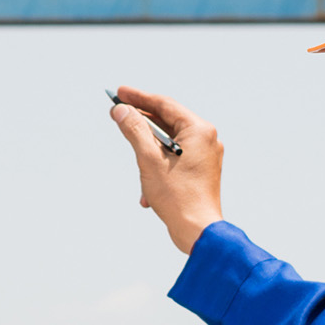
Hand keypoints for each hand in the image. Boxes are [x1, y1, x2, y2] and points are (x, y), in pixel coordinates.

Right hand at [110, 87, 223, 253]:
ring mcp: (206, 156)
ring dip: (148, 150)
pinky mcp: (202, 172)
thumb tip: (121, 110)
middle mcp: (207, 139)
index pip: (164, 104)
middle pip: (168, 121)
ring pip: (169, 143)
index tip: (119, 92)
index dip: (139, 98)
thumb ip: (134, 130)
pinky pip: (176, 159)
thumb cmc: (177, 196)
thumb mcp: (148, 159)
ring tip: (133, 157)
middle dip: (141, 122)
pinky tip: (147, 188)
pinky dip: (158, 166)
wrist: (199, 231)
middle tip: (118, 113)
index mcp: (199, 130)